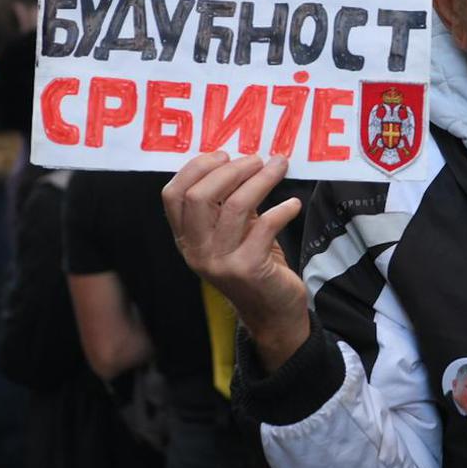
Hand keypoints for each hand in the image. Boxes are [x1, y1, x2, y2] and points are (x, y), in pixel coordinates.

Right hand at [163, 152, 307, 371]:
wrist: (272, 313)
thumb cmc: (254, 263)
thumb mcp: (233, 233)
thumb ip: (227, 203)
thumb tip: (241, 160)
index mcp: (186, 238)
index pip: (173, 195)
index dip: (196, 168)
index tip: (224, 154)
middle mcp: (196, 251)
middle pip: (200, 196)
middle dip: (231, 169)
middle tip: (257, 159)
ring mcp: (220, 262)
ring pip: (235, 206)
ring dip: (260, 180)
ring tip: (278, 167)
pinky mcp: (248, 269)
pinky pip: (265, 226)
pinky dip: (283, 209)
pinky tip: (293, 204)